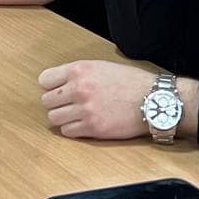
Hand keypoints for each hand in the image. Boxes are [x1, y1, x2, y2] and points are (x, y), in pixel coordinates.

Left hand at [37, 60, 154, 139]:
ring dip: (62, 117)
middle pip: (46, 100)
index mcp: (79, 70)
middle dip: (56, 103)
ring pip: (53, 117)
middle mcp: (78, 88)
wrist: (153, 100)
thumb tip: (59, 82)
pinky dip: (73, 129)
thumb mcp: (101, 67)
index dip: (51, 86)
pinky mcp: (92, 127)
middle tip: (68, 104)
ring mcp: (84, 109)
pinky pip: (67, 131)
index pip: (45, 80)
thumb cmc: (130, 82)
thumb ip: (78, 74)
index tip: (57, 90)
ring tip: (75, 115)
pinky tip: (83, 124)